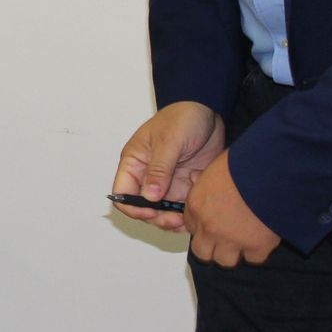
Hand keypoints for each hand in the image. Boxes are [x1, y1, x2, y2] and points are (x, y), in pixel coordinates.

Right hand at [111, 101, 224, 233]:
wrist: (209, 111)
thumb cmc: (182, 118)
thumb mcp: (169, 142)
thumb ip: (159, 170)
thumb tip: (149, 197)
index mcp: (134, 163)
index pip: (122, 193)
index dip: (132, 206)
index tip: (151, 211)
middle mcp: (147, 176)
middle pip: (143, 207)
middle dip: (156, 217)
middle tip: (174, 220)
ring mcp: (167, 183)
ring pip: (162, 212)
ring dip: (172, 220)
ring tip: (187, 218)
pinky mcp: (184, 187)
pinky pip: (181, 208)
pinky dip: (188, 213)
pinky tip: (198, 202)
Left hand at [183, 149, 279, 266]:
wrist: (272, 171)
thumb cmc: (244, 163)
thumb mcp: (215, 166)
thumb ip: (203, 180)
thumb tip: (195, 179)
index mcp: (197, 205)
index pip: (190, 226)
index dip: (202, 225)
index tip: (211, 221)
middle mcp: (209, 226)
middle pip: (202, 252)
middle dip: (211, 247)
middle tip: (224, 239)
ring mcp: (232, 240)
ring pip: (224, 261)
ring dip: (232, 253)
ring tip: (243, 240)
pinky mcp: (257, 247)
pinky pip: (253, 259)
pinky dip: (257, 251)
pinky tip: (261, 237)